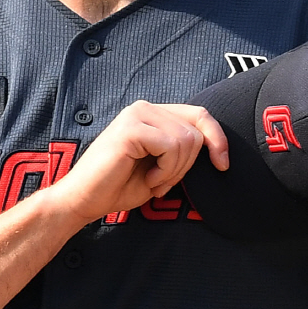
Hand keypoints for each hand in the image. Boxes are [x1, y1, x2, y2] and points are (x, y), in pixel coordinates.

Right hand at [50, 100, 227, 224]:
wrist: (85, 200)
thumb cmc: (119, 187)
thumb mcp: (162, 167)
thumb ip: (182, 151)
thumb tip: (215, 147)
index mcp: (152, 114)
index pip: (200, 114)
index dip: (218, 138)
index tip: (223, 166)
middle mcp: (144, 108)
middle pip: (196, 132)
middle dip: (186, 166)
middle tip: (161, 182)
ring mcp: (137, 115)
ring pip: (186, 140)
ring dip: (174, 171)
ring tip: (152, 181)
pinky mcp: (131, 128)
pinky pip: (171, 147)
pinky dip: (165, 171)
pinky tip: (148, 179)